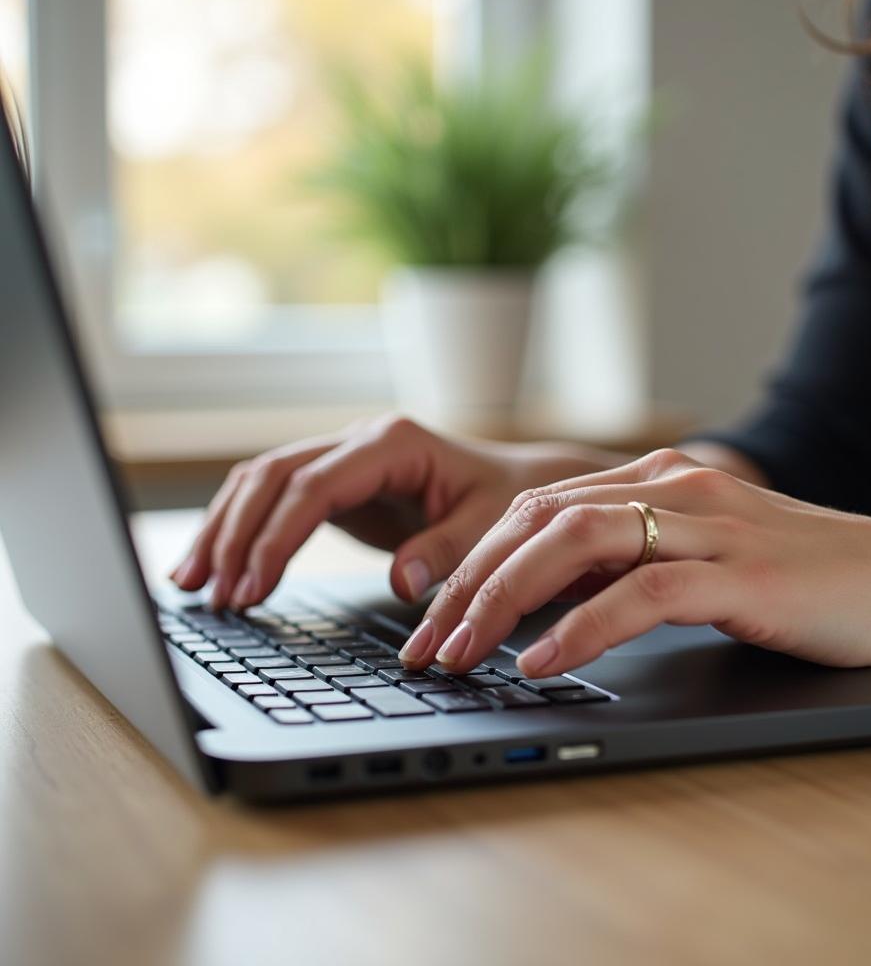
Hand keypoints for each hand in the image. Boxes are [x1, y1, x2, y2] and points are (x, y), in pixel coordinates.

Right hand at [170, 415, 624, 609]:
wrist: (514, 484)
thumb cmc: (506, 502)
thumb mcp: (489, 528)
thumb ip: (446, 551)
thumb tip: (402, 581)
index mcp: (393, 443)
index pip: (314, 485)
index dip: (278, 536)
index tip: (253, 586)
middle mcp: (358, 441)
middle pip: (272, 475)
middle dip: (235, 533)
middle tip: (211, 593)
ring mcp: (342, 458)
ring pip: (260, 481)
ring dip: (223, 529)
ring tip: (191, 584)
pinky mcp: (335, 483)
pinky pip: (273, 498)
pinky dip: (241, 529)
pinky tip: (218, 567)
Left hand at [399, 448, 870, 681]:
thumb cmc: (805, 578)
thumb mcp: (701, 557)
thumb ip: (629, 564)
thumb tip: (545, 603)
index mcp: (657, 480)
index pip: (538, 507)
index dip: (474, 559)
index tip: (433, 614)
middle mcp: (674, 488)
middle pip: (538, 519)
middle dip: (467, 582)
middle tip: (424, 644)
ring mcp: (708, 524)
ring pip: (575, 544)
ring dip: (503, 601)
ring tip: (459, 653)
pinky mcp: (742, 571)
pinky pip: (641, 592)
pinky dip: (580, 627)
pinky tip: (538, 661)